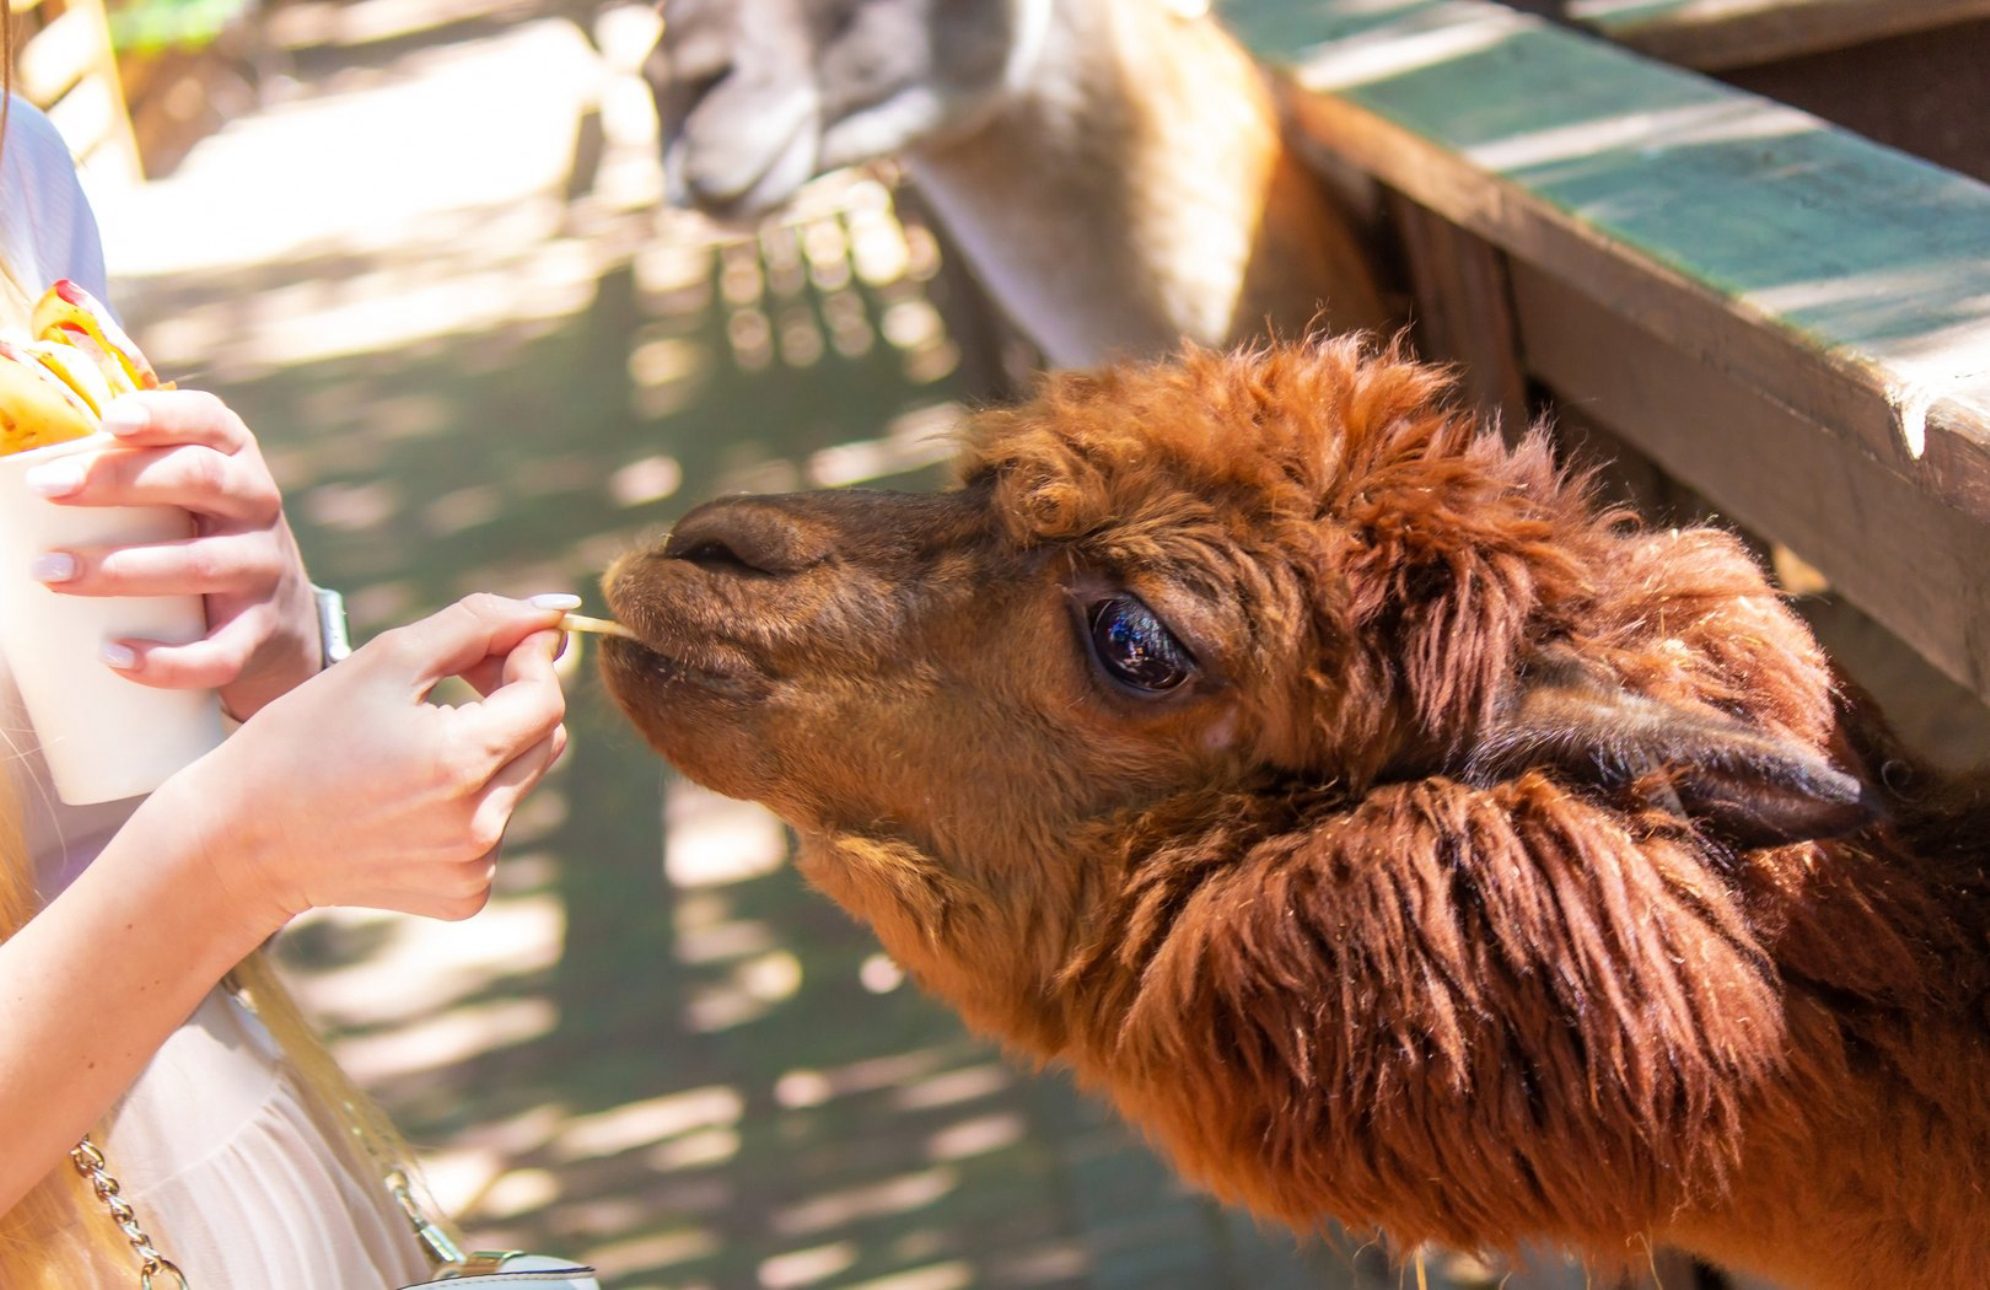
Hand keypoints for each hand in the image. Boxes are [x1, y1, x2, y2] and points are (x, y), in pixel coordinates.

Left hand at [26, 390, 320, 719]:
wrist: (277, 622)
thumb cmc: (196, 539)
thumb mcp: (182, 496)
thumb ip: (124, 469)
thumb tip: (12, 469)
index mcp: (234, 459)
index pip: (208, 421)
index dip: (162, 415)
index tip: (108, 419)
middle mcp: (257, 505)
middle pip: (200, 478)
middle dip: (120, 480)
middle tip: (46, 490)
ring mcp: (264, 569)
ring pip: (201, 563)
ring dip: (120, 569)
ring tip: (49, 576)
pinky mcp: (261, 631)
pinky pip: (219, 650)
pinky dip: (166, 659)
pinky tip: (115, 656)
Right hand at [156, 594, 569, 926]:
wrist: (240, 841)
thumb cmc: (305, 737)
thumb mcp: (387, 661)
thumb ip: (475, 625)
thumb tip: (549, 613)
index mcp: (462, 763)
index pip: (547, 698)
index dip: (530, 659)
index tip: (500, 640)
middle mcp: (480, 826)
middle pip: (546, 739)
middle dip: (515, 697)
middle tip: (459, 678)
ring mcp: (475, 868)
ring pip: (523, 781)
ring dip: (493, 748)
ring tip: (420, 740)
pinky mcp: (465, 895)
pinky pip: (497, 828)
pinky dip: (471, 800)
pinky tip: (410, 795)